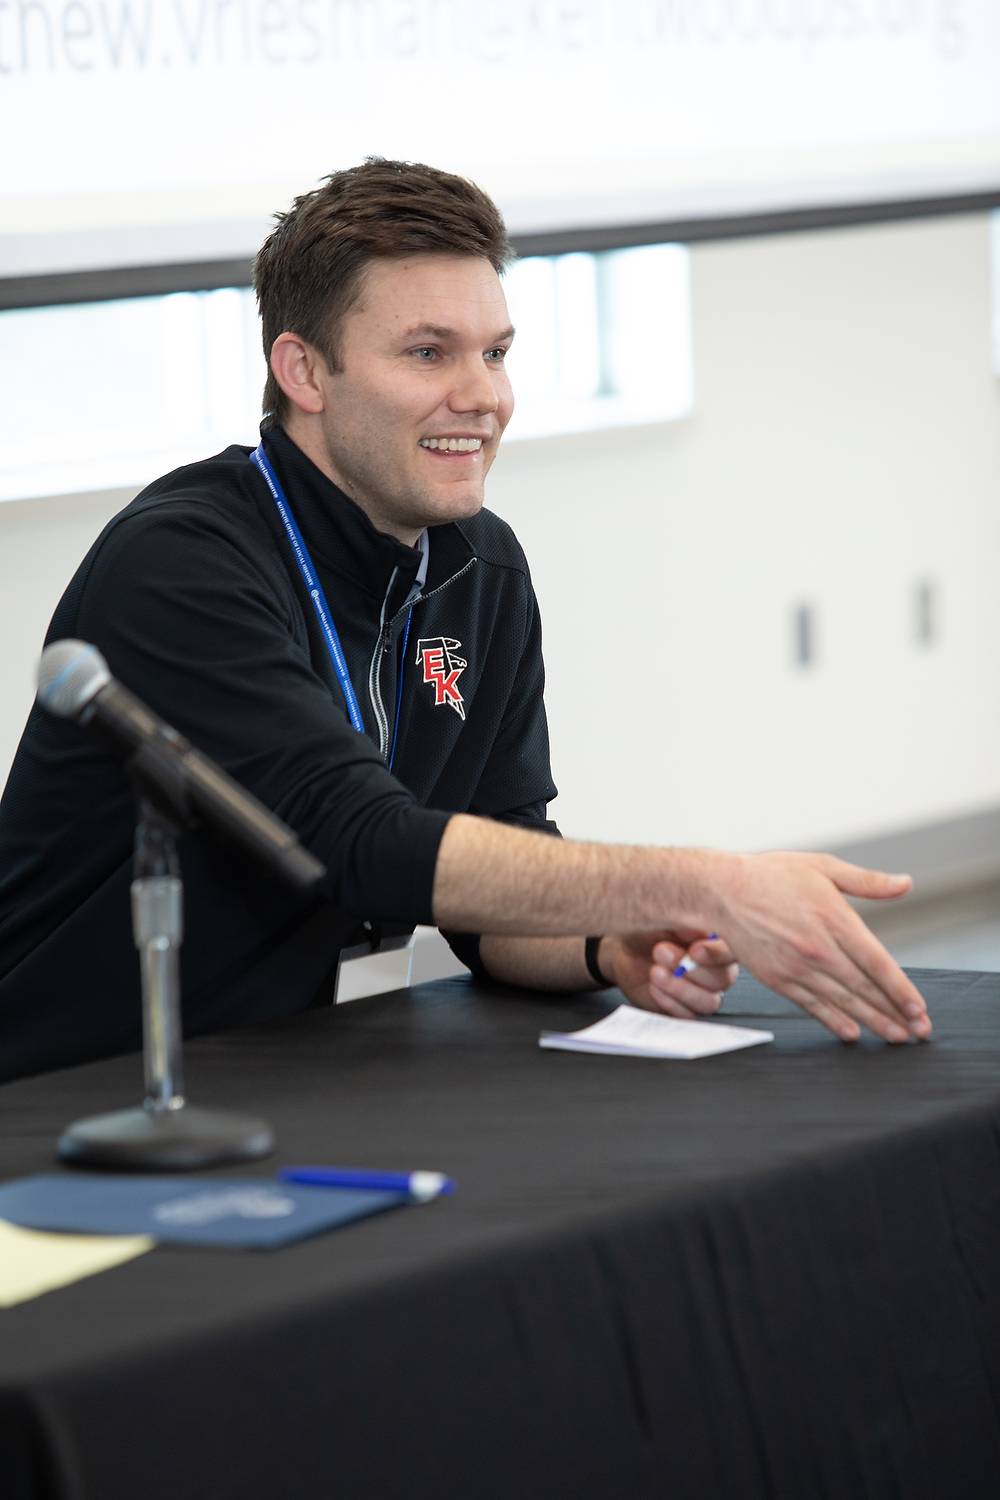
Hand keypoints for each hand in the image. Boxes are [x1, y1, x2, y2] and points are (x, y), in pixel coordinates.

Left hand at [603, 929, 739, 1018]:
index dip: (717, 954)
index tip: (694, 950)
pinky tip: (654, 986)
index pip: (733, 951)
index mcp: (717, 941)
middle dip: (691, 969)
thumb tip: (703, 932)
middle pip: (724, 978)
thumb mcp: (663, 914)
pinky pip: (689, 1016)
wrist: (622, 947)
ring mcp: (702, 991)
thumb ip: (687, 922)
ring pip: (709, 1001)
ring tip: (656, 971)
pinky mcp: (685, 1009)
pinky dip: (669, 1001)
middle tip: (661, 952)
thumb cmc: (646, 928)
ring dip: (680, 988)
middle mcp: (716, 967)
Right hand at [710, 851, 930, 1043]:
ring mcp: (796, 967)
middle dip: (895, 1013)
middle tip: (919, 1031)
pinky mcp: (778, 979)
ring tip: (896, 1037)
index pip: (877, 962)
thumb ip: (867, 881)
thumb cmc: (772, 875)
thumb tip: (906, 884)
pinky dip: (834, 1021)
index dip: (901, 989)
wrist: (723, 891)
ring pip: (842, 1001)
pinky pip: (812, 1005)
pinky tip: (852, 1033)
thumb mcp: (823, 866)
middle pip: (864, 988)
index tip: (919, 1008)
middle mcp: (818, 948)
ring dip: (873, 1022)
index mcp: (834, 918)